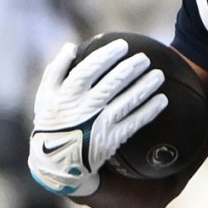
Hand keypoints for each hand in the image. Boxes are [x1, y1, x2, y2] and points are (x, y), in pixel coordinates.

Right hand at [28, 39, 166, 196]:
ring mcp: (100, 124)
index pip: (90, 69)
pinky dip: (149, 111)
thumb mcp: (45, 95)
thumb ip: (57, 69)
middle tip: (145, 58)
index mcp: (68, 94)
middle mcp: (85, 108)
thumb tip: (71, 46)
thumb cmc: (52, 121)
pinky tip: (162, 100)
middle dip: (131, 68)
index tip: (122, 46)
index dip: (107, 55)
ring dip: (145, 87)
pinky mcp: (112, 140)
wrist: (56, 161)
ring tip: (159, 75)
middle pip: (113, 83)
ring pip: (127, 101)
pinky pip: (134, 122)